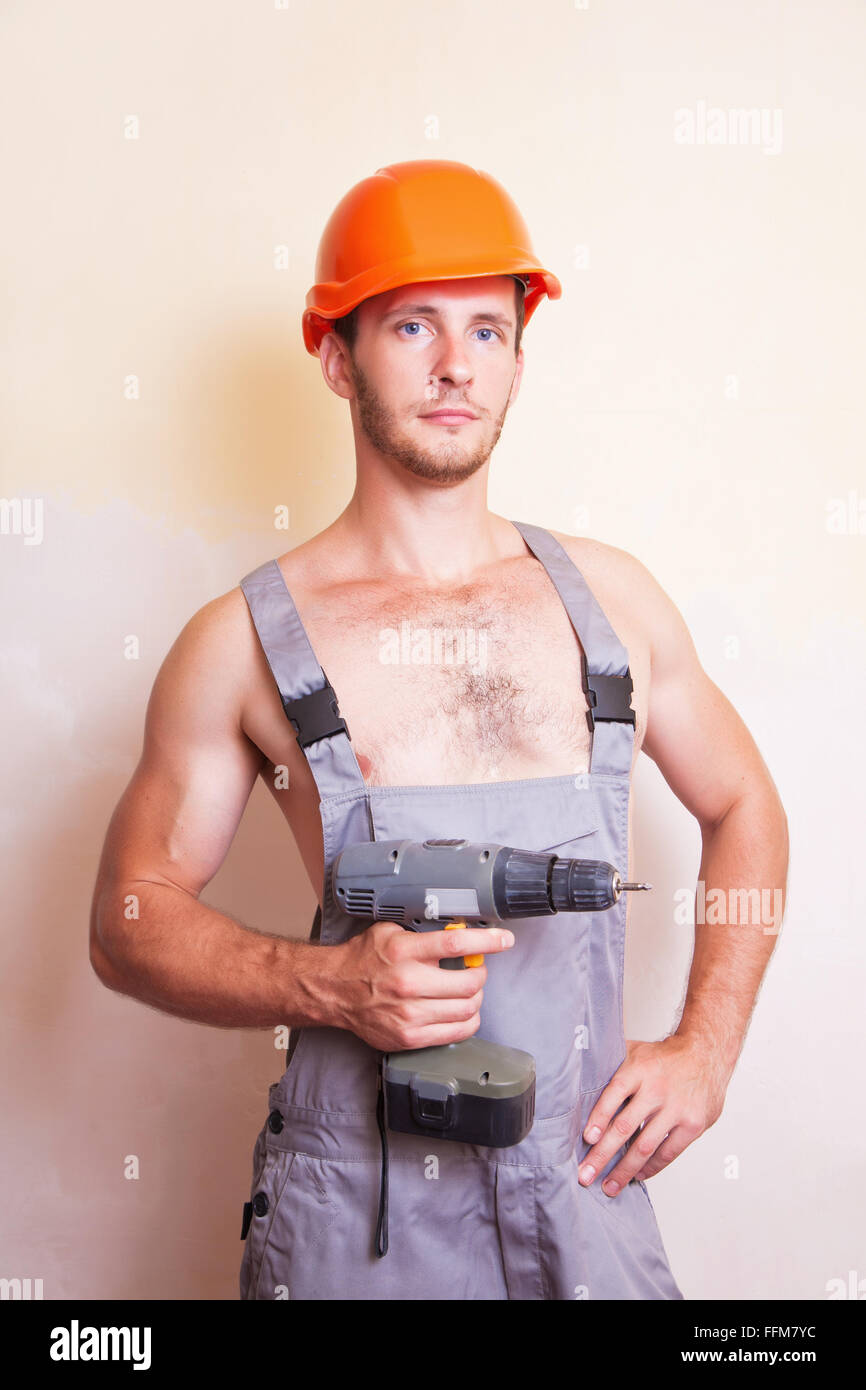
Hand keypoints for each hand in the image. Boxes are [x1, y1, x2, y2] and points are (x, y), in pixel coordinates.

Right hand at [330, 921, 514, 1052]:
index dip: (488, 941)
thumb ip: (422, 931)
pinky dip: (468, 1021)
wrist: (334, 991)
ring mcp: (409, 1015)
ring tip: (469, 990)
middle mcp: (408, 984)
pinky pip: (456, 1033)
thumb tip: (458, 931)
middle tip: (477, 969)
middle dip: (481, 974)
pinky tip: (462, 1011)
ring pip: (467, 1009)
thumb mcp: (390, 931)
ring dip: (476, 998)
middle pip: (469, 983)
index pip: (456, 945)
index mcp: (404, 952)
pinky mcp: (409, 1037)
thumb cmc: (362, 959)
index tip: (504, 940)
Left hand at [578, 1035, 730, 1196]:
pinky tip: (638, 1175)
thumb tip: (577, 1078)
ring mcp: (676, 1108)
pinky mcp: (693, 1124)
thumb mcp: (635, 1051)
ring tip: (610, 1186)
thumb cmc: (664, 1057)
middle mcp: (656, 1089)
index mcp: (638, 1069)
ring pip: (645, 1146)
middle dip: (602, 1155)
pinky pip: (668, 1152)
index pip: (613, 1094)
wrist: (706, 1054)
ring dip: (625, 1170)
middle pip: (624, 1127)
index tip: (587, 1139)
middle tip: (586, 1175)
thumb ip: (610, 1065)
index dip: (598, 1117)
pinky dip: (651, 1167)